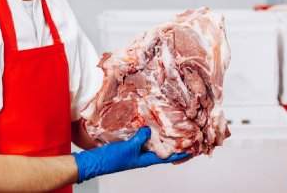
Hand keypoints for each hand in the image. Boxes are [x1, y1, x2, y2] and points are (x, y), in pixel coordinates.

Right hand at [72, 127, 188, 182]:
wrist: (94, 162)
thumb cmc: (111, 160)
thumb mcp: (129, 148)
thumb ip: (141, 138)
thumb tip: (150, 130)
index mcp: (146, 160)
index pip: (167, 156)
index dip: (180, 153)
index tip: (192, 148)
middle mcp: (143, 156)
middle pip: (162, 149)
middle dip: (173, 142)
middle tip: (183, 134)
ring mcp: (136, 151)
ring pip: (152, 143)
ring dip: (160, 137)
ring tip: (170, 127)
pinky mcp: (128, 146)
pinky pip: (142, 139)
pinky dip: (147, 133)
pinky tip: (149, 125)